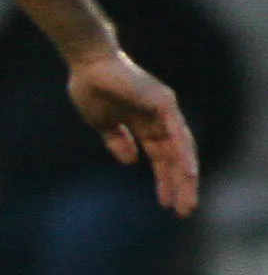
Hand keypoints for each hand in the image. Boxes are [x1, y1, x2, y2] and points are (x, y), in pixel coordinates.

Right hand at [67, 50, 199, 216]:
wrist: (87, 63)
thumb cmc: (90, 87)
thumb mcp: (102, 123)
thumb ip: (118, 141)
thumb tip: (132, 162)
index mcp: (145, 124)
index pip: (161, 158)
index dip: (164, 180)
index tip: (166, 204)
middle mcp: (160, 118)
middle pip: (176, 157)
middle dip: (179, 185)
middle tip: (184, 211)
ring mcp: (164, 109)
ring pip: (181, 149)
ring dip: (186, 176)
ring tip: (187, 199)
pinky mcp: (163, 102)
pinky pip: (177, 133)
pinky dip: (184, 154)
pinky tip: (188, 173)